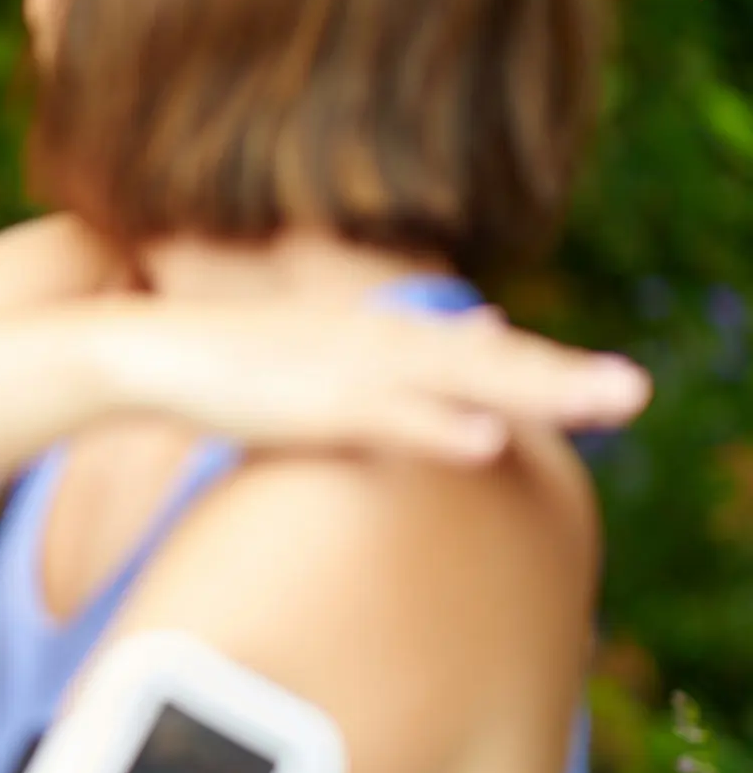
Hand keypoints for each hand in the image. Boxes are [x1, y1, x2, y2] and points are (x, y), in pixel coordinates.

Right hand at [113, 302, 652, 461]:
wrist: (137, 352)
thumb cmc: (212, 365)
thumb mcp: (303, 353)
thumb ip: (374, 351)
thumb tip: (458, 332)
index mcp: (366, 334)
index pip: (467, 348)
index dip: (534, 364)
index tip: (596, 382)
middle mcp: (367, 341)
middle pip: (482, 359)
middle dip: (559, 376)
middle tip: (635, 393)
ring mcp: (342, 369)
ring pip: (456, 380)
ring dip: (532, 391)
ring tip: (603, 406)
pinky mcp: (308, 403)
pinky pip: (387, 416)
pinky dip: (438, 425)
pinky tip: (490, 440)